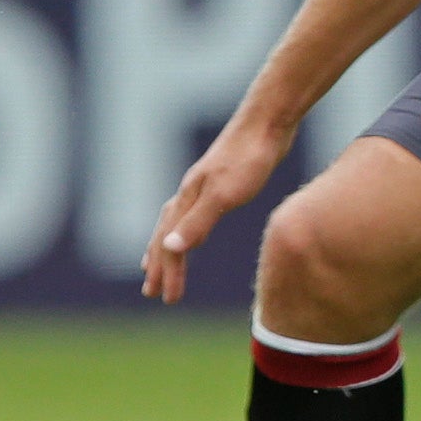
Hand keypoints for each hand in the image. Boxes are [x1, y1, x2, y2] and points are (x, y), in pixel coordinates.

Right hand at [140, 112, 293, 304]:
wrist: (269, 122)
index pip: (170, 244)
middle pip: (166, 234)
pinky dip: (189, 229)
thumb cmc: (249, 157)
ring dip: (167, 246)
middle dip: (158, 264)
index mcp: (187, 198)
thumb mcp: (225, 194)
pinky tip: (197, 231)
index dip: (167, 272)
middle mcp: (190, 193)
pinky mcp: (223, 181)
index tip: (164, 298)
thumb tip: (170, 249)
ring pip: (177, 222)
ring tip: (160, 263)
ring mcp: (205, 186)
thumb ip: (198, 221)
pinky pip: (196, 214)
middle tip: (151, 292)